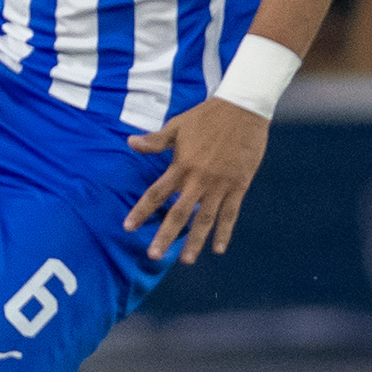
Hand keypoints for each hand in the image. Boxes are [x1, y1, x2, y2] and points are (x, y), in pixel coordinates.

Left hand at [124, 97, 267, 262]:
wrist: (243, 111)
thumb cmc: (207, 117)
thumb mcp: (177, 126)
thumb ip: (155, 140)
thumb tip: (130, 142)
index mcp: (181, 166)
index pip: (156, 194)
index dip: (141, 211)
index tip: (128, 227)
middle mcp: (199, 180)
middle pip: (178, 213)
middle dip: (165, 236)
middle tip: (153, 255)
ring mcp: (220, 185)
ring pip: (205, 219)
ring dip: (195, 241)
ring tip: (186, 260)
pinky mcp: (239, 186)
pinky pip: (231, 214)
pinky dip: (225, 232)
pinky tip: (218, 249)